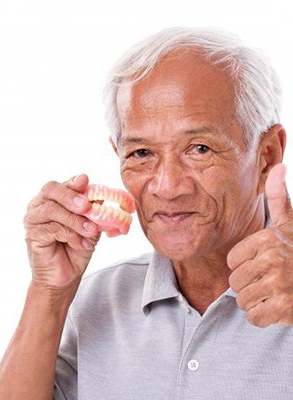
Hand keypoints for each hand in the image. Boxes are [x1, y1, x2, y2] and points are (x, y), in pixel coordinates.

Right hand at [24, 174, 99, 288]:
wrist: (66, 276)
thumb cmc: (75, 249)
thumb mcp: (89, 226)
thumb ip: (92, 210)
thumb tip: (100, 194)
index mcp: (53, 199)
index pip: (62, 184)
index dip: (73, 182)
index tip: (85, 181)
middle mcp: (39, 205)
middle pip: (50, 189)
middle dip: (70, 195)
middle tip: (86, 205)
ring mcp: (33, 220)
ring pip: (52, 209)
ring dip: (75, 220)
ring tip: (90, 231)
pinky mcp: (32, 235)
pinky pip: (53, 228)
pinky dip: (71, 235)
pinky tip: (80, 243)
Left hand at [227, 163, 292, 327]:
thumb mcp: (289, 225)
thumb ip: (280, 198)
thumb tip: (278, 165)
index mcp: (268, 239)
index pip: (232, 261)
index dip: (245, 266)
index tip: (264, 264)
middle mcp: (274, 259)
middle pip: (234, 281)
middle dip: (250, 284)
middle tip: (271, 281)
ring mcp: (280, 284)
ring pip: (242, 299)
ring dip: (256, 301)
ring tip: (276, 293)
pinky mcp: (284, 309)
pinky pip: (253, 317)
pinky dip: (263, 317)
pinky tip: (278, 308)